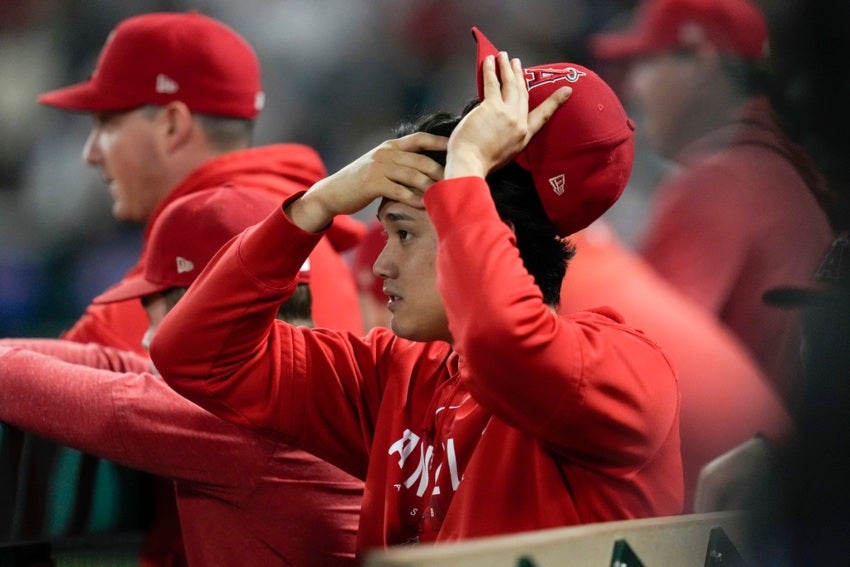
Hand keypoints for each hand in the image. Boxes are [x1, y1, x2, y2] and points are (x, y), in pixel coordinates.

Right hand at [287, 132, 447, 232]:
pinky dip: (414, 198)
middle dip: (440, 171)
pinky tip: (424, 205)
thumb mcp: (380, 166)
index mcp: (390, 146)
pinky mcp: (373, 183)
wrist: (333, 192)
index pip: (420, 139)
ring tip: (445, 196)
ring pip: (413, 175)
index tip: (457, 147)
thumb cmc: (360, 183)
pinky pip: (400, 190)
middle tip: (456, 183)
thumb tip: (425, 172)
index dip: (439, 142)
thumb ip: (399, 164)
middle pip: (421, 160)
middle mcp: (386, 153)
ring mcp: (379, 167)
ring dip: (430, 187)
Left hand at [444, 52, 570, 179]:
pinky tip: (490, 61)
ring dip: (507, 68)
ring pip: (510, 84)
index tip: (566, 91)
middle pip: (522, 93)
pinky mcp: (492, 107)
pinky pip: (493, 83)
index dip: (554, 102)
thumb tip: (500, 123)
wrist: (470, 164)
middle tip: (517, 63)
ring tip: (504, 56)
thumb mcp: (505, 154)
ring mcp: (507, 114)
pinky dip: (492, 70)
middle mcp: (519, 123)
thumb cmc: (481, 163)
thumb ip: (508, 137)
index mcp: (524, 137)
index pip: (542, 115)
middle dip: (520, 75)